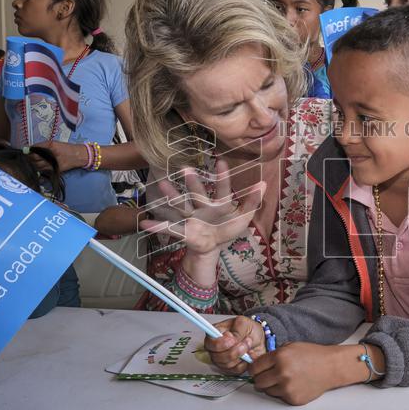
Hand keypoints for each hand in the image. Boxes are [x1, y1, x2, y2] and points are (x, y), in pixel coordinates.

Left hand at [30, 140, 86, 171]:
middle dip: (29, 157)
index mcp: (50, 146)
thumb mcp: (54, 143)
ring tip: (32, 162)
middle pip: (34, 158)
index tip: (25, 150)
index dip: (28, 150)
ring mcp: (52, 163)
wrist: (78, 156)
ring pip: (37, 165)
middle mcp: (51, 155)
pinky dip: (39, 168)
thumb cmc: (66, 148)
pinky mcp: (54, 170)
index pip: (35, 149)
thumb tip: (30, 148)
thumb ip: (42, 145)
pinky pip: (43, 170)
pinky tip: (39, 166)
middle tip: (26, 157)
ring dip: (33, 164)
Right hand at [140, 160, 265, 256]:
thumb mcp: (243, 218)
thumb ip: (252, 202)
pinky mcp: (184, 232)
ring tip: (162, 183)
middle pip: (197, 193)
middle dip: (192, 182)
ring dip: (172, 195)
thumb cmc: (227, 230)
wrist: (211, 248)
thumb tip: (263, 184)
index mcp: (219, 204)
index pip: (222, 189)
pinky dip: (157, 228)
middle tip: (186, 168)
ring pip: (181, 205)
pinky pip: (170, 229)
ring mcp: (191, 218)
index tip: (222, 161)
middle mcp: (202, 207)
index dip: (223, 177)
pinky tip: (145, 224)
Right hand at [204, 316, 265, 374]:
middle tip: (246, 341)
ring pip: (227, 364)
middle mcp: (215, 349)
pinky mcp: (230, 369)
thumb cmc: (248, 329)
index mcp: (214, 335)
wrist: (259, 339)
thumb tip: (231, 338)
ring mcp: (222, 360)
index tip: (232, 340)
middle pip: (217, 357)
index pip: (209, 343)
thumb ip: (236, 330)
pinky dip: (245, 363)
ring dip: (241, 355)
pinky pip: (235, 370)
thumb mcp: (244, 323)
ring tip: (248, 345)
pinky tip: (248, 355)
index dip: (220, 344)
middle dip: (235, 350)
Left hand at [249, 343, 345, 405]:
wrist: (331, 367)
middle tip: (268, 375)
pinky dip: (283, 392)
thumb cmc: (312, 355)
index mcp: (279, 357)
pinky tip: (293, 384)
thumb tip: (256, 365)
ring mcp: (287, 388)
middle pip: (258, 382)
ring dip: (272, 386)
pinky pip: (280, 397)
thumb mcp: (290, 347)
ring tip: (285, 378)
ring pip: (267, 391)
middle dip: (260, 378)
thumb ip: (273, 355)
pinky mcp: (293, 398)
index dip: (254, 369)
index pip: (254, 368)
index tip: (256, 370)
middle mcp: (282, 373)